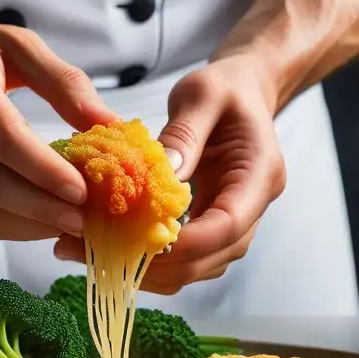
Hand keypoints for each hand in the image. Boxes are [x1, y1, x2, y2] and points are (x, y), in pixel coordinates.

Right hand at [0, 20, 117, 240]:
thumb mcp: (18, 44)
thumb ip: (65, 82)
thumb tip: (111, 125)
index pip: (3, 138)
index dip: (44, 170)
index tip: (83, 190)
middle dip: (40, 209)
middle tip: (84, 221)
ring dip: (28, 226)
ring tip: (70, 226)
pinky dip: (13, 226)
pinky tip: (44, 222)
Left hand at [53, 56, 286, 292]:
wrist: (242, 91)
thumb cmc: (224, 87)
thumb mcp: (202, 94)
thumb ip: (184, 134)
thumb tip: (160, 175)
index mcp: (259, 174)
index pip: (228, 225)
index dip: (186, 244)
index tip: (137, 242)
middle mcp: (254, 206)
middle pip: (213, 256)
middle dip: (159, 264)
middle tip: (100, 252)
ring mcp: (237, 221)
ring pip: (200, 266)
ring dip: (153, 270)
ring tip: (98, 254)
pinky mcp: (214, 224)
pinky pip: (189, 257)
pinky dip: (155, 261)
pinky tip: (116, 249)